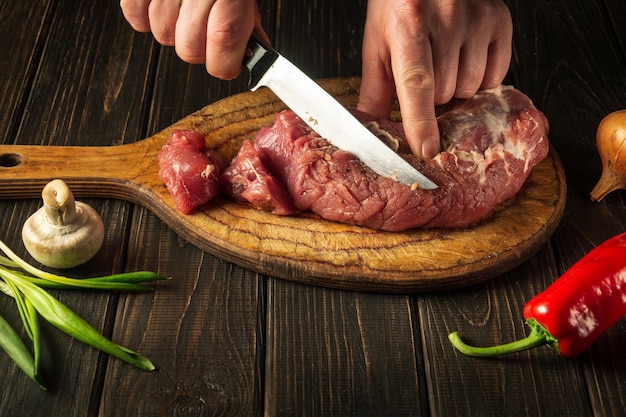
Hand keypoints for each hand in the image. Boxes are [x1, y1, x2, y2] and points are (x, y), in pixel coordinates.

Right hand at [120, 0, 267, 79]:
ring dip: (173, 30)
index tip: (228, 64)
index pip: (225, 42)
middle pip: (189, 49)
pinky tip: (163, 6)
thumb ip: (248, 21)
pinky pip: (134, 15)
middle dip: (199, 48)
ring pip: (162, 34)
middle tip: (205, 31)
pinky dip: (143, 17)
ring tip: (185, 9)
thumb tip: (253, 54)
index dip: (225, 63)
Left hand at [358, 0, 512, 157]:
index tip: (426, 148)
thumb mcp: (378, 44)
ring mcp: (477, 17)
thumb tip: (373, 133)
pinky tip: (465, 57)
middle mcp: (446, 17)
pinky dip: (480, 76)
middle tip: (425, 72)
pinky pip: (495, 75)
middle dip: (433, 97)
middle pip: (445, 93)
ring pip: (471, 88)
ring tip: (444, 61)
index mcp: (407, 22)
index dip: (421, 120)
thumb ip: (375, 90)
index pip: (416, 81)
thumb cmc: (398, 8)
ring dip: (456, 88)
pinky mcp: (500, 19)